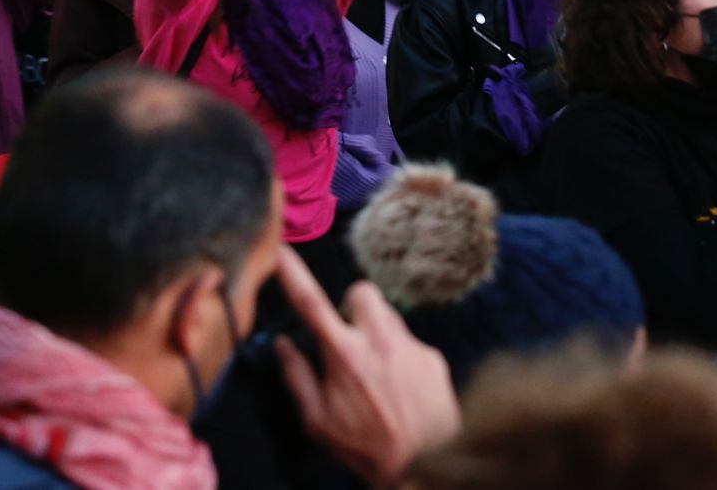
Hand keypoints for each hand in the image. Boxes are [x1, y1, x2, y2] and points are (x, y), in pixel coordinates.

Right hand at [274, 246, 459, 487]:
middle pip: (361, 291)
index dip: (293, 273)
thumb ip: (297, 378)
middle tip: (350, 336)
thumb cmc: (366, 448)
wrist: (428, 466)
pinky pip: (412, 345)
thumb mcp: (318, 422)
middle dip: (353, 305)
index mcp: (344, 355)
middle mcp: (379, 340)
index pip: (311, 303)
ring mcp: (411, 346)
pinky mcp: (435, 358)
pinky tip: (404, 390)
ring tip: (378, 372)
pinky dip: (404, 359)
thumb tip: (285, 345)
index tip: (282, 249)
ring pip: (389, 317)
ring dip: (378, 333)